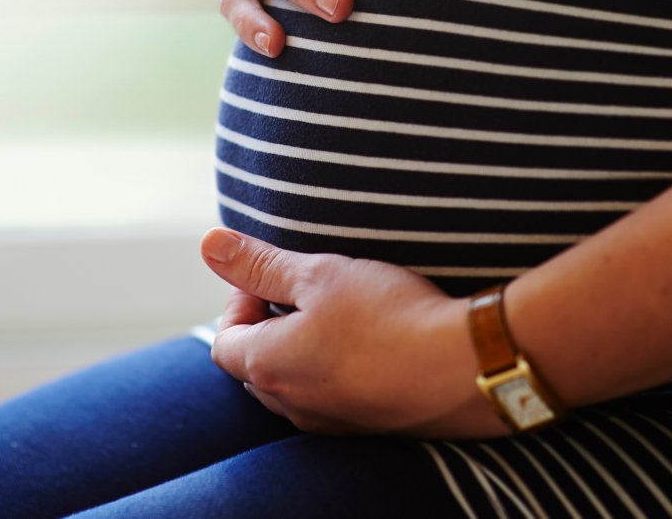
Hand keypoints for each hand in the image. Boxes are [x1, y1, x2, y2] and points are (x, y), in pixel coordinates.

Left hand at [201, 228, 508, 437]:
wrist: (462, 368)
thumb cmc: (388, 315)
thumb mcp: (320, 273)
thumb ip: (262, 263)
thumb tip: (209, 244)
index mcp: (267, 366)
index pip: (224, 340)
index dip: (241, 299)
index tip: (275, 274)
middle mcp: (292, 404)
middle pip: (256, 367)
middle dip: (270, 326)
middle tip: (306, 291)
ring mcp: (330, 422)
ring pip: (296, 385)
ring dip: (305, 349)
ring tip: (343, 314)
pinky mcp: (368, 427)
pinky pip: (334, 398)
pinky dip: (338, 370)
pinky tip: (375, 343)